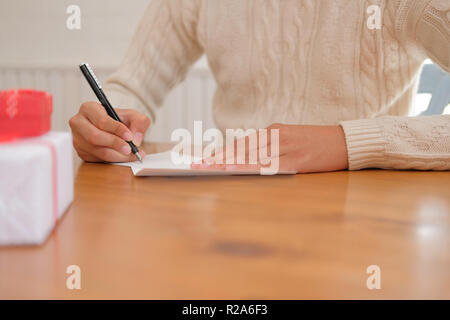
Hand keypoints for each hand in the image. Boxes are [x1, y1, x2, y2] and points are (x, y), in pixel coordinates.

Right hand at [69, 102, 149, 161]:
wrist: (113, 129)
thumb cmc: (119, 120)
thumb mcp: (132, 115)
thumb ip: (139, 122)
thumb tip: (135, 138)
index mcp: (89, 108)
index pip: (101, 120)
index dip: (117, 129)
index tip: (129, 136)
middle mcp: (79, 123)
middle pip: (95, 137)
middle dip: (115, 144)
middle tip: (129, 149)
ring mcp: (78, 139)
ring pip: (97, 150)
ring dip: (116, 155)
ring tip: (130, 154)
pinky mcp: (81, 152)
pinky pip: (97, 159)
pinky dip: (112, 160)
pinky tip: (122, 156)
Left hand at [191, 124, 348, 172]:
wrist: (345, 141)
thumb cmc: (316, 142)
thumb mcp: (291, 139)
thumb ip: (271, 146)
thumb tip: (248, 158)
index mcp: (275, 130)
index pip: (243, 143)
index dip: (223, 152)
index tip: (206, 159)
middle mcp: (277, 136)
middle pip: (243, 148)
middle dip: (220, 158)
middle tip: (200, 165)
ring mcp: (286, 147)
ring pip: (253, 155)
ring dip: (230, 162)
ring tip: (211, 169)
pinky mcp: (296, 160)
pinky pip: (270, 165)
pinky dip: (253, 168)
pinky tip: (240, 170)